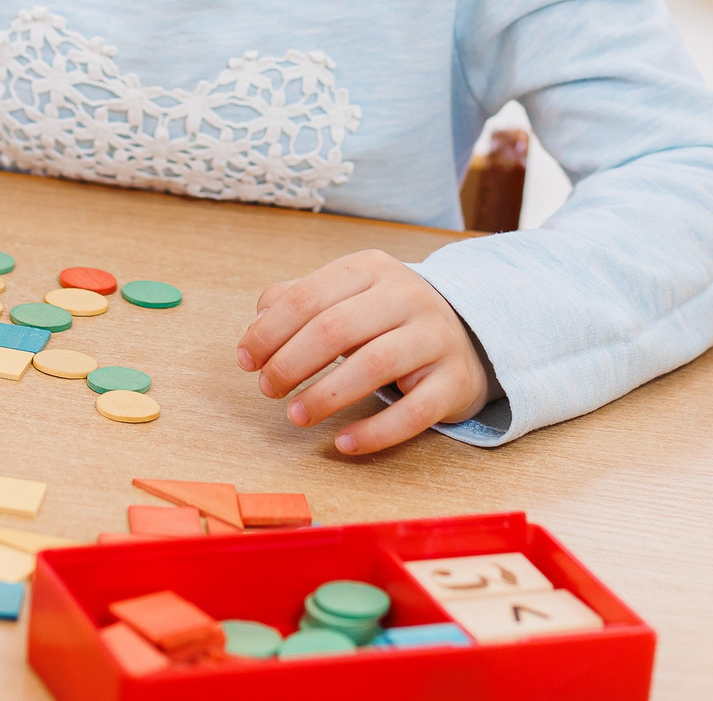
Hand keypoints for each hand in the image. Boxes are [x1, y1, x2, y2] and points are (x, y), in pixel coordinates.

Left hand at [235, 249, 488, 454]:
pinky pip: (413, 412)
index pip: (308, 297)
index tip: (246, 360)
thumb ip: (299, 302)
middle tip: (268, 389)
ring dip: (325, 396)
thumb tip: (257, 325)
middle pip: (336, 328)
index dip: (269, 332)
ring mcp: (435, 338)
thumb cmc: (387, 319)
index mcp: (371, 268)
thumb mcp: (346, 296)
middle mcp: (407, 296)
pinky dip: (374, 432)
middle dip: (291, 362)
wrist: (466, 336)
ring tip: (295, 416)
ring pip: (374, 365)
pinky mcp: (454, 382)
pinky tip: (343, 444)